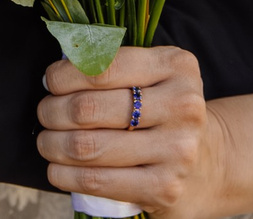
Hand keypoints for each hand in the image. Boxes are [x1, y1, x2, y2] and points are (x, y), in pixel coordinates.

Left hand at [36, 44, 220, 216]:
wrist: (206, 163)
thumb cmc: (160, 111)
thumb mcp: (149, 76)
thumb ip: (110, 65)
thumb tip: (55, 76)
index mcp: (176, 66)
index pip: (102, 67)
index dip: (64, 75)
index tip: (51, 82)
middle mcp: (182, 106)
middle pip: (88, 108)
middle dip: (52, 111)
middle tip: (45, 113)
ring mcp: (177, 150)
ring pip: (87, 146)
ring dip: (53, 144)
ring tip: (47, 141)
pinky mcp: (164, 188)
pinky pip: (96, 181)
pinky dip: (64, 174)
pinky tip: (57, 168)